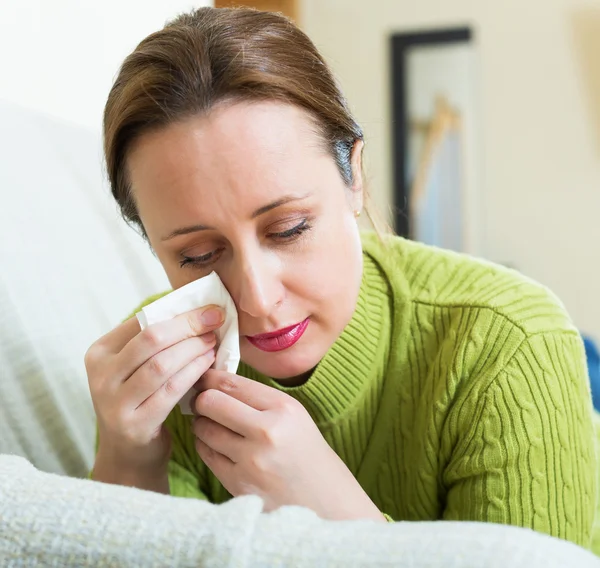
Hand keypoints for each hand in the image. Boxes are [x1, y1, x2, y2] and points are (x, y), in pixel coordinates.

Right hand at [86, 305, 222, 488]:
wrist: (129, 453)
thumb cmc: (140, 399)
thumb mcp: (135, 368)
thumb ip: (154, 342)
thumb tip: (196, 310)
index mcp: (99, 353)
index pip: (141, 322)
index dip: (179, 313)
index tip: (209, 308)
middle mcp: (101, 376)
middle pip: (151, 340)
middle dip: (188, 326)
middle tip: (215, 321)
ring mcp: (114, 402)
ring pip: (161, 365)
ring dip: (193, 350)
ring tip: (213, 343)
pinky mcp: (134, 424)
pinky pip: (171, 391)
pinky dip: (193, 373)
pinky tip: (208, 365)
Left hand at [191, 370, 385, 520]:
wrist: (326, 502)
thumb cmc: (306, 454)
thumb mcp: (293, 415)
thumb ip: (257, 398)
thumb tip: (214, 382)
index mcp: (283, 408)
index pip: (231, 383)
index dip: (209, 378)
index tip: (204, 378)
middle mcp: (267, 431)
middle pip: (210, 403)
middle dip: (201, 400)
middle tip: (202, 402)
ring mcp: (251, 460)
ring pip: (204, 429)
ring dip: (202, 424)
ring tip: (212, 424)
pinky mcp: (238, 484)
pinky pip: (207, 454)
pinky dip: (206, 445)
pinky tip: (216, 444)